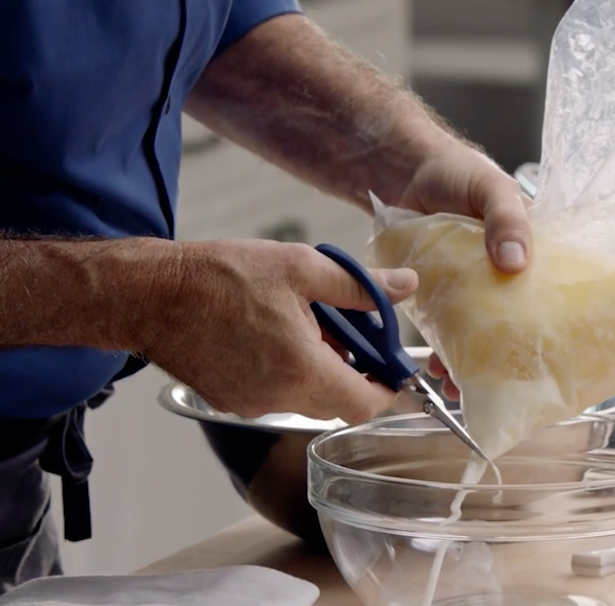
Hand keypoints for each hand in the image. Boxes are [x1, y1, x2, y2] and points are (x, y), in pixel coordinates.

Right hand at [143, 239, 417, 422]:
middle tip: (349, 332)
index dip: (387, 388)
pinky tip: (274, 334)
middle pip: (338, 403)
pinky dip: (288, 373)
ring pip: (306, 399)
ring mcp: (251, 404)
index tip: (391, 364)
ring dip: (319, 370)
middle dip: (353, 372)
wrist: (149, 295)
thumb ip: (359, 286)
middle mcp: (278, 398)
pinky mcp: (229, 401)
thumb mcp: (301, 268)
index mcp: (303, 370)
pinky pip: (275, 396)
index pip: (365, 405)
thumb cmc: (221, 278)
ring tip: (305, 324)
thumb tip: (405, 285)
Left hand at [386, 141, 533, 399]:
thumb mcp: (492, 187)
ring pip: (472, 333)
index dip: (549, 329)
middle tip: (500, 383)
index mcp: (526, 253)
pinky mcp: (433, 292)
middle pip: (509, 325)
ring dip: (467, 361)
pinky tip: (434, 365)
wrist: (403, 170)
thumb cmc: (458, 172)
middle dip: (505, 359)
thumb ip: (506, 219)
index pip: (547, 296)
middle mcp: (500, 276)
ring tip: (460, 385)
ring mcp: (465, 287)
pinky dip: (437, 347)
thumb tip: (517, 263)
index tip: (547, 360)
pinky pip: (439, 326)